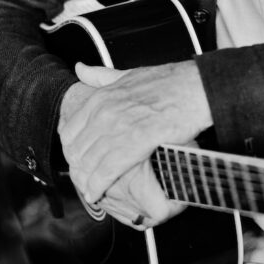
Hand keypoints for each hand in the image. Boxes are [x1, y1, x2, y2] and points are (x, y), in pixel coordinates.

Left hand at [57, 59, 212, 226]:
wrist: (194, 88)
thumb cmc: (167, 82)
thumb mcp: (127, 73)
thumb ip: (100, 76)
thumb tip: (79, 69)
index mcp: (101, 97)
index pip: (69, 131)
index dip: (70, 150)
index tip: (76, 159)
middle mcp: (104, 112)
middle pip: (77, 149)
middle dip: (77, 168)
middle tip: (81, 180)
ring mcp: (119, 127)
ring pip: (90, 161)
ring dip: (86, 180)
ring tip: (88, 191)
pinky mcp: (136, 142)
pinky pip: (108, 169)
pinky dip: (99, 185)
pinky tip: (96, 194)